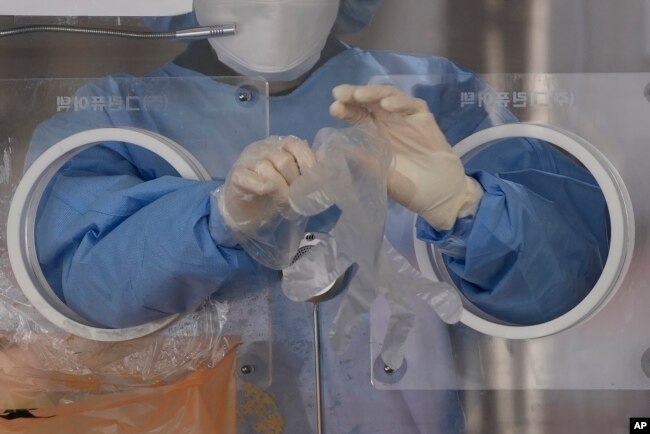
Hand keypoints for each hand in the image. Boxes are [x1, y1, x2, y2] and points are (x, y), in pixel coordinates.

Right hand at [219, 136, 315, 233]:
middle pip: (284, 158)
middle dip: (295, 181)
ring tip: (286, 204)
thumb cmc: (272, 195)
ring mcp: (247, 160)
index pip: (296, 145)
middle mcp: (262, 148)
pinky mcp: (236, 175)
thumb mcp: (294, 181)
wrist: (245, 212)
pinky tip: (268, 196)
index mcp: (279, 145)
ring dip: (281, 189)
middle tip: (298, 198)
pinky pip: (251, 178)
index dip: (308, 163)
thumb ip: (307, 171)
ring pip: (267, 168)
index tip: (313, 182)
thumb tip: (328, 167)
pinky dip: (263, 188)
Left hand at [330, 84, 482, 229]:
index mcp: (374, 135)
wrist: (440, 195)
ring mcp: (406, 119)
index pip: (357, 116)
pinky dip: (399, 103)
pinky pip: (412, 105)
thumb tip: (337, 149)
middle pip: (369, 101)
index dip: (346, 110)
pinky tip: (387, 106)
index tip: (334, 108)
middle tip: (340, 93)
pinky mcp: (424, 119)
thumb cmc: (409, 187)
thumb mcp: (382, 177)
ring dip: (374, 94)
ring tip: (359, 96)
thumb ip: (364, 162)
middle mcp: (387, 122)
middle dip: (354, 94)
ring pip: (388, 97)